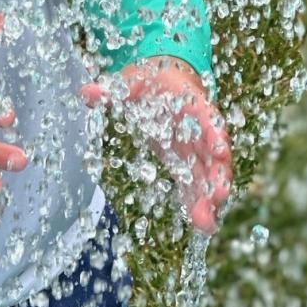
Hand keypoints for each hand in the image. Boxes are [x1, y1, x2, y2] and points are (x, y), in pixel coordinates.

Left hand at [82, 57, 232, 233]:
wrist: (163, 84)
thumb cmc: (150, 81)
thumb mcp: (131, 82)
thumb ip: (112, 90)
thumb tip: (86, 93)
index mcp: (191, 103)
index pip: (206, 117)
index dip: (214, 133)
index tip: (220, 149)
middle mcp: (200, 129)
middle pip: (213, 153)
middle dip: (217, 176)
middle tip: (219, 198)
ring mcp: (195, 148)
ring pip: (207, 174)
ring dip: (209, 197)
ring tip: (208, 225)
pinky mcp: (186, 161)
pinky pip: (194, 183)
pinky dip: (196, 200)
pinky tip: (199, 224)